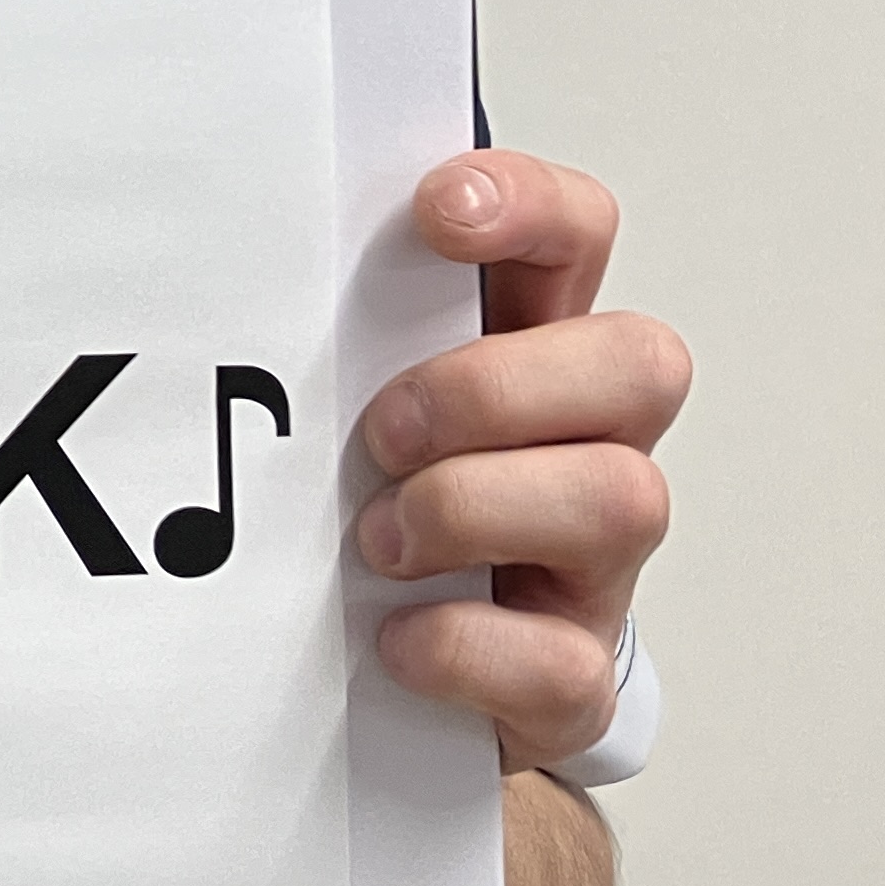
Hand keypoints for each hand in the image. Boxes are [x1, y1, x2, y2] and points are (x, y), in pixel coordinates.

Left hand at [359, 153, 687, 770]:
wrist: (408, 676)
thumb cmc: (381, 505)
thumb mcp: (354, 396)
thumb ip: (334, 324)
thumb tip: (244, 257)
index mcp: (531, 351)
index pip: (576, 235)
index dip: (529, 206)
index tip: (437, 212)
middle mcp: (588, 446)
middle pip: (639, 363)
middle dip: (494, 387)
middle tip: (383, 429)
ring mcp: (594, 566)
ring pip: (622, 500)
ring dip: (473, 507)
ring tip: (375, 538)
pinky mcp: (571, 678)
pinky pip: (562, 662)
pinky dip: (462, 645)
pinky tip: (392, 635)